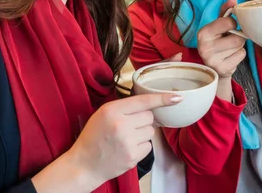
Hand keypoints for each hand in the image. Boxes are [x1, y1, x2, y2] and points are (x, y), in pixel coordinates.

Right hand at [32, 93, 181, 191]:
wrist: (84, 164)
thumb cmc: (94, 136)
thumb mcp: (103, 113)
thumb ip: (125, 107)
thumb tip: (151, 104)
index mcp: (112, 110)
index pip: (143, 101)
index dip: (162, 98)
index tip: (177, 97)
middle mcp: (120, 124)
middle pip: (149, 116)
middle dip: (143, 121)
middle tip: (128, 127)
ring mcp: (127, 142)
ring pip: (151, 131)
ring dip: (142, 134)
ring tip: (126, 139)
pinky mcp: (132, 156)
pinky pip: (148, 146)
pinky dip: (141, 147)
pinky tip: (127, 149)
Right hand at [197, 0, 246, 78]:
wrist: (213, 66)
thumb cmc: (217, 40)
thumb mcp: (218, 25)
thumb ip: (225, 11)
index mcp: (203, 33)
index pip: (228, 22)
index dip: (232, 23)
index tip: (228, 27)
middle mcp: (205, 47)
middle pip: (237, 38)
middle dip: (237, 37)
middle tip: (230, 39)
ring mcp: (212, 60)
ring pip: (240, 47)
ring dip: (239, 46)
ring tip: (229, 48)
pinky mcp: (222, 69)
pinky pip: (241, 56)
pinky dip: (239, 55)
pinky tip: (230, 57)